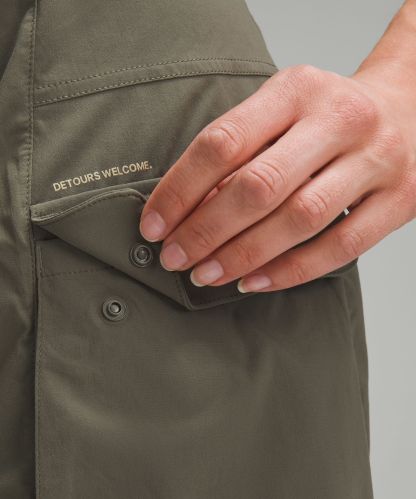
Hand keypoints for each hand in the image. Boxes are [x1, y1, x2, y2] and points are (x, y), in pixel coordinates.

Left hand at [139, 64, 415, 291]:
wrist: (410, 107)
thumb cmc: (329, 116)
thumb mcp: (283, 111)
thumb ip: (242, 152)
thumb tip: (189, 210)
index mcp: (297, 89)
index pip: (223, 141)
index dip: (180, 189)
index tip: (154, 225)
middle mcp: (339, 119)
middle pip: (259, 186)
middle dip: (206, 230)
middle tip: (175, 258)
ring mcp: (375, 160)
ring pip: (299, 219)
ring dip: (243, 255)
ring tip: (206, 274)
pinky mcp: (400, 199)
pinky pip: (340, 247)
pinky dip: (290, 271)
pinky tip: (253, 282)